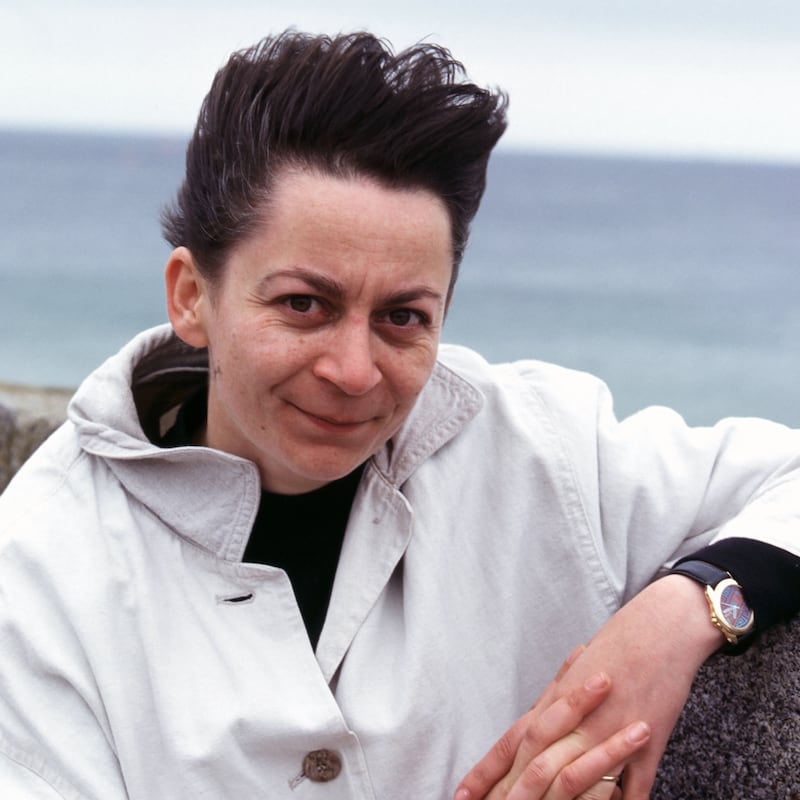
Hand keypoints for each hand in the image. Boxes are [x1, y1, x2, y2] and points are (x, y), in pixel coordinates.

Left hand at [456, 576, 723, 798]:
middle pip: (534, 764)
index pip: (510, 744)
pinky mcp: (647, 743)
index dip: (486, 772)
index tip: (461, 794)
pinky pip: (633, 786)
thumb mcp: (578, 673)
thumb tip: (533, 724)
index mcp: (555, 702)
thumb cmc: (619, 646)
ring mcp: (610, 732)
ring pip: (575, 777)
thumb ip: (555, 702)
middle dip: (510, 794)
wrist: (660, 627)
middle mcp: (577, 720)